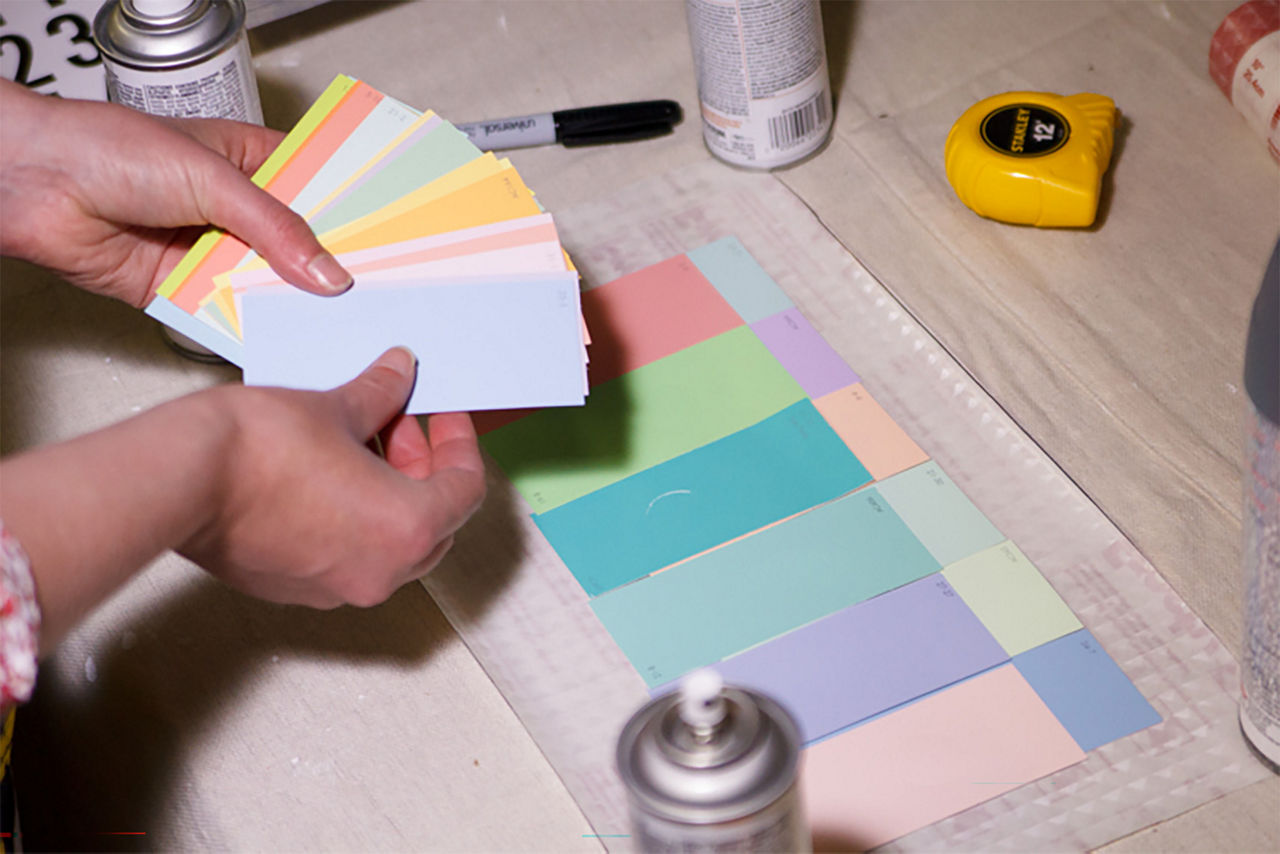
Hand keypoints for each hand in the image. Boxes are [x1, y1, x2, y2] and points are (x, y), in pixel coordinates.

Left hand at [0, 78, 350, 307]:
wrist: (35, 184)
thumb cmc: (107, 148)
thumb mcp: (212, 177)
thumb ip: (275, 227)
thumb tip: (326, 271)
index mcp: (250, 163)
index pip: (317, 192)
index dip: (351, 217)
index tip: (387, 244)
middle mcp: (235, 211)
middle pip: (298, 247)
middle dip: (328, 270)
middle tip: (371, 292)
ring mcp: (211, 253)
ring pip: (267, 285)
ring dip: (292, 303)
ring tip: (338, 322)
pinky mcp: (185, 292)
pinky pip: (229, 315)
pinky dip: (252, 328)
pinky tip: (284, 338)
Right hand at [0, 348, 486, 648]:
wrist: (179, 480)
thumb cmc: (258, 448)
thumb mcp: (336, 407)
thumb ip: (381, 394)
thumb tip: (400, 373)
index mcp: (407, 529)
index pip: (465, 489)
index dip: (460, 444)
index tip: (445, 416)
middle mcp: (380, 572)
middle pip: (433, 524)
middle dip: (422, 470)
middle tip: (400, 423)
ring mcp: (336, 588)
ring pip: (390, 543)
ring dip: (388, 494)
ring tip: (359, 441)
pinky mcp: (295, 589)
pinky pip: (347, 555)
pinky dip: (353, 519)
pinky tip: (328, 477)